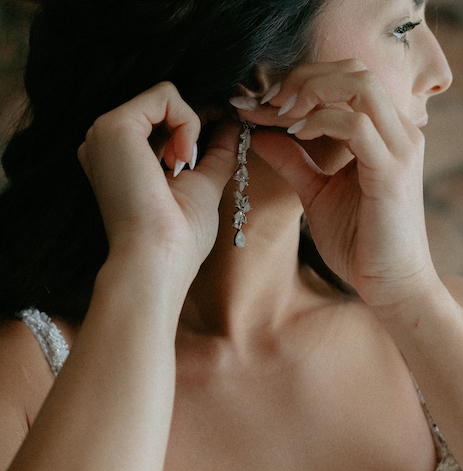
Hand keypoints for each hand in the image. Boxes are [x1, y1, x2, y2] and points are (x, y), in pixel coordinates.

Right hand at [78, 82, 237, 277]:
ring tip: (182, 166)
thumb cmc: (178, 238)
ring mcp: (105, 133)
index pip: (160, 124)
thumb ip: (216, 153)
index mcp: (120, 159)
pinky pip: (165, 95)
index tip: (210, 145)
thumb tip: (232, 124)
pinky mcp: (114, 126)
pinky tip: (180, 157)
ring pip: (165, 98)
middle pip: (162, 109)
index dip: (190, 129)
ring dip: (189, 128)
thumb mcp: (202, 185)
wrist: (157, 259)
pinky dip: (187, 122)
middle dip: (191, 129)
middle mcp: (106, 144)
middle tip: (190, 165)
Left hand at [232, 60, 439, 307]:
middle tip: (268, 102)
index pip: (347, 80)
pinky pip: (356, 125)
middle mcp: (399, 131)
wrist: (390, 283)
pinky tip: (296, 133)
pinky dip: (321, 120)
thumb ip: (293, 160)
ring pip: (359, 86)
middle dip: (304, 78)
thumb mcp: (316, 193)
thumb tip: (260, 134)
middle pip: (354, 71)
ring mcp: (400, 148)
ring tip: (279, 114)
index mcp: (385, 133)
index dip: (302, 82)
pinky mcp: (391, 171)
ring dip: (311, 92)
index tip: (260, 101)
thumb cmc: (359, 242)